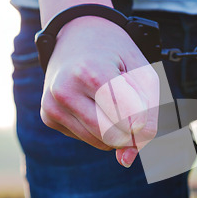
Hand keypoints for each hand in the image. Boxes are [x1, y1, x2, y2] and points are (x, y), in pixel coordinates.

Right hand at [40, 16, 159, 166]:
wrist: (77, 35)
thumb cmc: (118, 55)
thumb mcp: (144, 75)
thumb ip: (147, 118)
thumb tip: (126, 162)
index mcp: (91, 72)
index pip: (130, 120)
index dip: (144, 118)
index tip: (143, 102)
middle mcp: (65, 90)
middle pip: (116, 136)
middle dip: (131, 127)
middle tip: (129, 100)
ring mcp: (52, 105)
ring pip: (103, 143)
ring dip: (117, 128)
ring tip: (110, 97)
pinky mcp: (48, 117)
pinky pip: (89, 140)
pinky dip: (102, 128)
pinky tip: (95, 103)